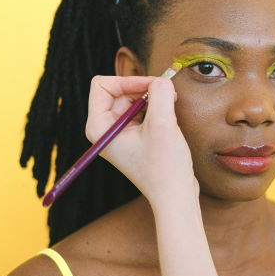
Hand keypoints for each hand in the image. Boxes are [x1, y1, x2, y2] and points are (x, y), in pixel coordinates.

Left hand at [85, 75, 198, 205]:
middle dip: (143, 89)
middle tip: (168, 96)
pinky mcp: (133, 137)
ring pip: (132, 99)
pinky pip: (141, 111)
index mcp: (99, 127)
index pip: (102, 85)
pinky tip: (168, 122)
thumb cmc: (165, 167)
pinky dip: (156, 109)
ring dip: (152, 100)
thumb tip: (162, 79)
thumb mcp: (163, 124)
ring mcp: (118, 134)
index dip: (129, 80)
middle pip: (118, 90)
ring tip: (170, 111)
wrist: (175, 196)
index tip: (153, 87)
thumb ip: (160, 94)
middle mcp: (104, 130)